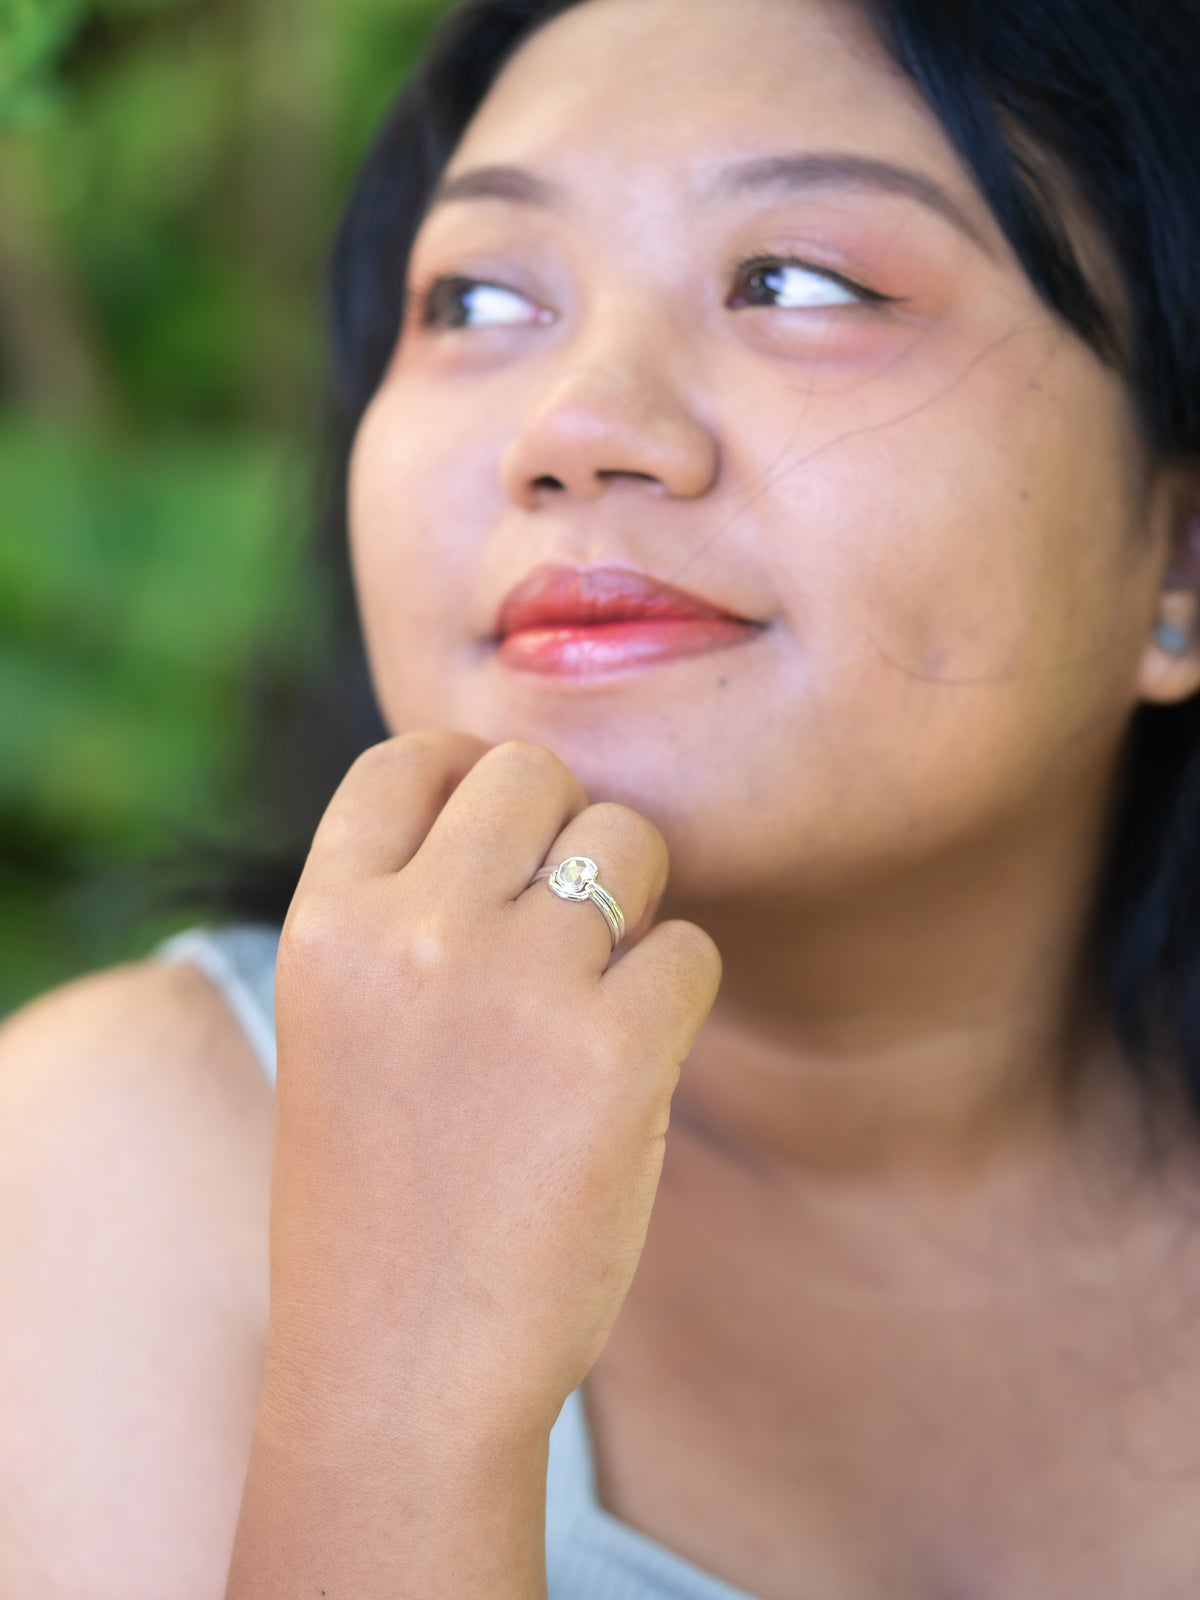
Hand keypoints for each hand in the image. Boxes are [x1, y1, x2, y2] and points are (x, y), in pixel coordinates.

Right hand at [266, 731, 721, 1441]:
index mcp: (325, 922)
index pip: (413, 755)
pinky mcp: (616, 1051)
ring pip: (628, 841)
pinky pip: (690, 948)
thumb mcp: (340, 1025)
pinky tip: (631, 1064)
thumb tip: (526, 802)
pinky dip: (676, 996)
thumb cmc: (377, 1198)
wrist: (400, 1370)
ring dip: (631, 903)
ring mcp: (518, 985)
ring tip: (594, 995)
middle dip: (563, 829)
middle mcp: (414, 931)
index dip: (469, 778)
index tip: (499, 839)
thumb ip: (404, 907)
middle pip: (534, 773)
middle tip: (562, 922)